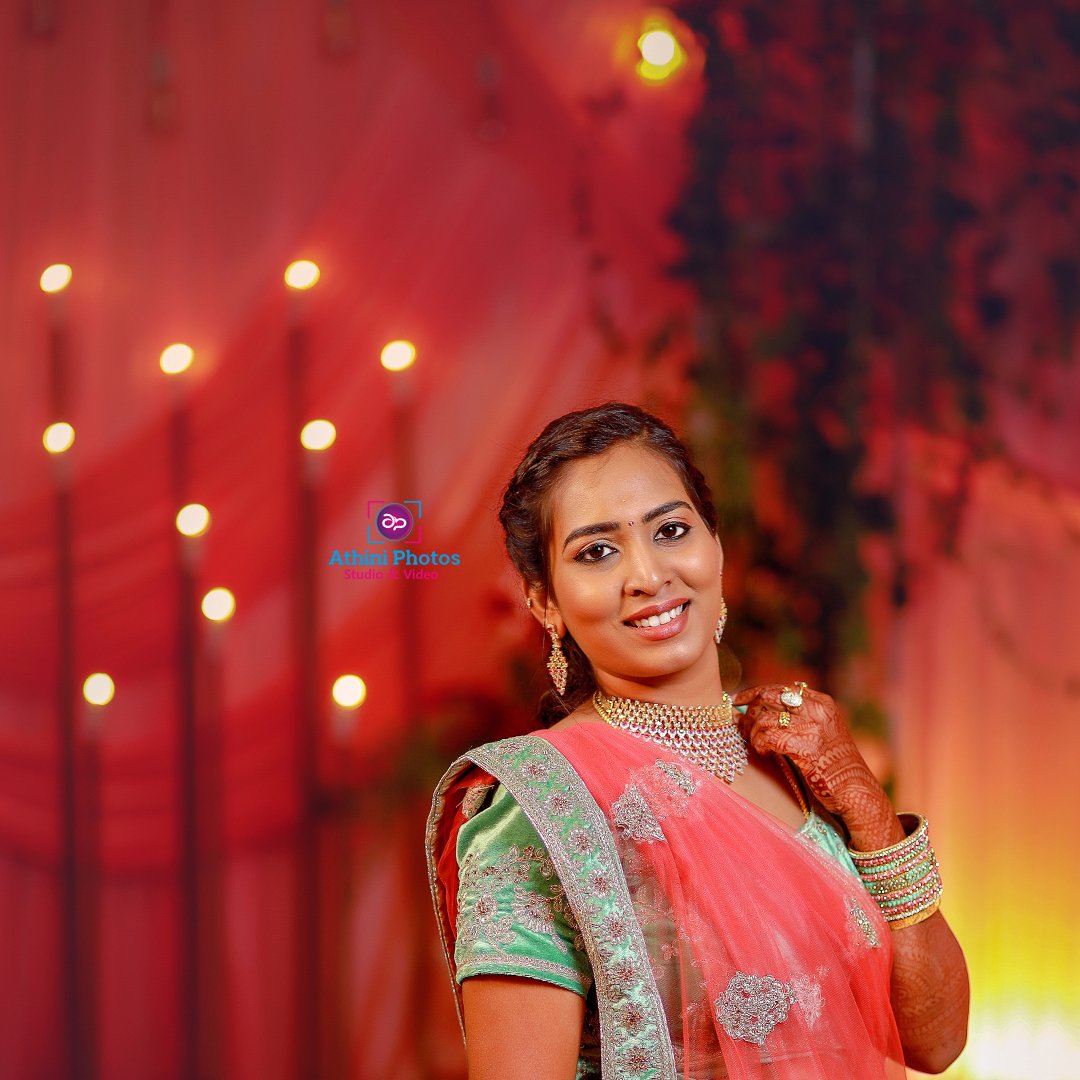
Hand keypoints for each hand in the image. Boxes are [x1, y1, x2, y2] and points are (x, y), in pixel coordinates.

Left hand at [732, 683, 902, 847]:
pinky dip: (760, 745)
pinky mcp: (808, 749)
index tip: (736, 700)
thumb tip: (759, 705)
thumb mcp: (822, 730)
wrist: (856, 790)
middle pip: (768, 699)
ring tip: (757, 745)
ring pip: (765, 720)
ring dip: (753, 733)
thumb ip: (799, 716)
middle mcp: (818, 711)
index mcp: (822, 703)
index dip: (753, 692)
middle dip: (750, 712)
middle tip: (743, 727)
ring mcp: (814, 729)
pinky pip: (770, 739)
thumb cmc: (832, 763)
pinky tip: (764, 753)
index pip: (779, 689)